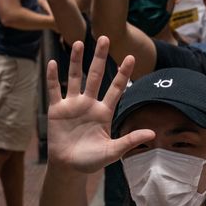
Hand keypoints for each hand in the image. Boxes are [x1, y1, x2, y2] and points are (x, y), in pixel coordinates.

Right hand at [46, 37, 152, 173]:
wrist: (69, 167)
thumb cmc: (92, 160)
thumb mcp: (113, 151)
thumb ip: (130, 141)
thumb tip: (153, 134)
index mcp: (105, 112)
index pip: (117, 88)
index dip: (123, 73)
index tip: (130, 57)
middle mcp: (90, 104)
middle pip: (96, 75)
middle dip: (100, 57)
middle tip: (105, 37)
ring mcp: (73, 105)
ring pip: (76, 77)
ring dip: (76, 60)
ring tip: (79, 42)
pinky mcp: (57, 110)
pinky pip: (54, 90)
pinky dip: (53, 77)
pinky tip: (53, 62)